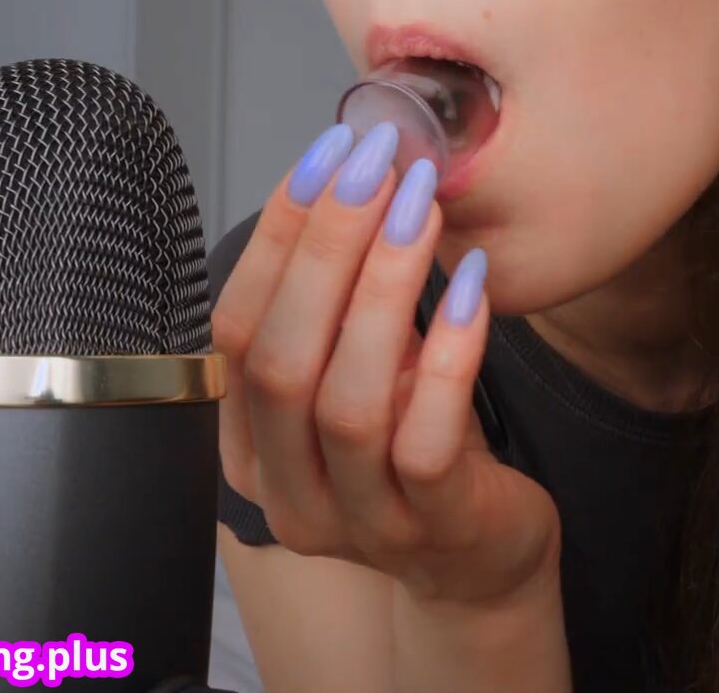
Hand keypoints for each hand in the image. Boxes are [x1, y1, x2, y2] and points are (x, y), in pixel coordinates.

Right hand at [210, 122, 561, 608]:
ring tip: (420, 207)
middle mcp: (289, 494)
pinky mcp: (433, 528)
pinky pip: (426, 440)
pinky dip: (447, 355)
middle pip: (280, 362)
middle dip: (324, 249)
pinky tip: (470, 286)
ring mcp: (360, 522)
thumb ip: (341, 306)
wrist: (484, 561)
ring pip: (345, 400)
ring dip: (382, 289)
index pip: (235, 332)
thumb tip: (351, 174)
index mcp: (251, 449)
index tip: (323, 157)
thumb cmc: (421, 450)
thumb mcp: (366, 374)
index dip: (277, 239)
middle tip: (374, 164)